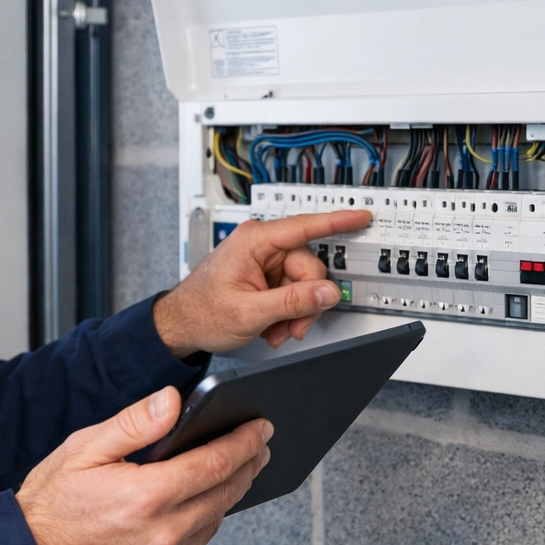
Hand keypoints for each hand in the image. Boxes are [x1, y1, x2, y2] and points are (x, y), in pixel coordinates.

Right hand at [15, 386, 270, 544]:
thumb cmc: (48, 505)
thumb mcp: (83, 449)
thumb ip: (133, 423)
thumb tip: (172, 401)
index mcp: (145, 496)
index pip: (215, 463)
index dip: (244, 442)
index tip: (260, 427)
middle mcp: (161, 535)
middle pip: (225, 494)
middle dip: (248, 465)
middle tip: (260, 445)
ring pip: (214, 522)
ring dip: (229, 494)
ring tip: (236, 469)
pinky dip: (203, 521)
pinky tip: (199, 504)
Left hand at [154, 209, 371, 356]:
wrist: (181, 325)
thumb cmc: (201, 312)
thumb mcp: (250, 312)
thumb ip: (292, 302)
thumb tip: (328, 292)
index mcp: (254, 241)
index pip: (305, 226)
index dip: (338, 221)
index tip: (362, 216)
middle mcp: (261, 245)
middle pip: (310, 267)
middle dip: (306, 301)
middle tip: (293, 325)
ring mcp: (264, 261)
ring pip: (305, 284)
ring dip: (296, 312)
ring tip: (276, 329)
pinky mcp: (265, 276)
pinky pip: (293, 292)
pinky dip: (288, 313)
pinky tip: (273, 325)